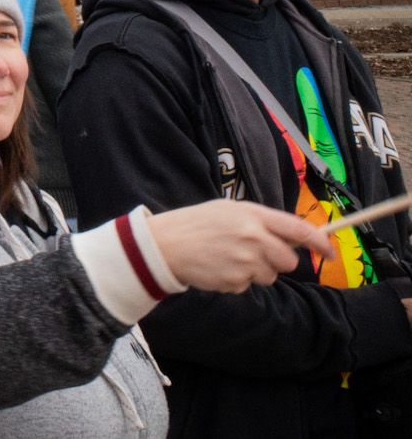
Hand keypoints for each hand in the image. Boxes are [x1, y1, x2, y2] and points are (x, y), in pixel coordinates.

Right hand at [145, 200, 330, 293]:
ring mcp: (246, 261)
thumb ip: (261, 221)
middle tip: (254, 253)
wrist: (165, 244)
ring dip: (256, 271)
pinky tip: (219, 267)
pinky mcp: (236, 281)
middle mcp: (254, 238)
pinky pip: (249, 285)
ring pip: (270, 276)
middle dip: (278, 260)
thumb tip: (293, 239)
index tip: (330, 252)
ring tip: (229, 258)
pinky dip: (238, 279)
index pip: (299, 230)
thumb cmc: (197, 224)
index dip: (320, 242)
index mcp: (253, 215)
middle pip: (289, 260)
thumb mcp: (228, 210)